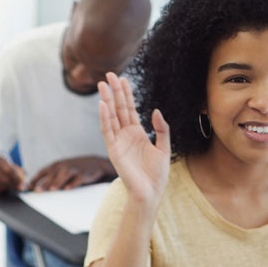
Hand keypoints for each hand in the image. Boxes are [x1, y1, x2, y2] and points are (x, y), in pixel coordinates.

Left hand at [27, 156, 114, 191]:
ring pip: (64, 176)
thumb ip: (51, 176)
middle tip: (37, 191)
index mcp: (56, 165)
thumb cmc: (75, 168)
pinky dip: (72, 184)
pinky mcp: (83, 174)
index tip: (28, 188)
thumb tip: (37, 188)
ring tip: (51, 190)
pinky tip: (67, 189)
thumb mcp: (62, 169)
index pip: (42, 172)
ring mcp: (73, 169)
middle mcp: (63, 166)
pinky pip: (77, 180)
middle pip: (52, 175)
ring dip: (57, 183)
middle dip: (44, 183)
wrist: (95, 163)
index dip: (35, 179)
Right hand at [97, 72, 169, 206]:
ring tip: (103, 85)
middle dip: (114, 91)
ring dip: (106, 100)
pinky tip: (103, 105)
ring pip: (110, 116)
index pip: (129, 109)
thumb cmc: (157, 174)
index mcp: (137, 133)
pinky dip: (105, 118)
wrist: (150, 192)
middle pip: (118, 108)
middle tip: (109, 74)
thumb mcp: (164, 147)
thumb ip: (161, 129)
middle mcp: (125, 135)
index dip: (126, 94)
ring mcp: (118, 141)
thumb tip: (155, 111)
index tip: (123, 78)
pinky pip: (107, 131)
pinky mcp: (113, 150)